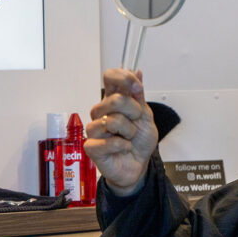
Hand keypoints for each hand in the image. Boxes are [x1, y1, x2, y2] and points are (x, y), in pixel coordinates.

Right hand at [84, 68, 158, 196]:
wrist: (139, 165)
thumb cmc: (139, 141)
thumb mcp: (145, 115)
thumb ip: (139, 95)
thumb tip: (137, 71)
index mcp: (113, 100)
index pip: (109, 77)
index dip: (123, 78)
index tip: (137, 88)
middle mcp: (101, 112)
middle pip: (113, 99)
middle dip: (133, 111)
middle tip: (137, 121)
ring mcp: (95, 129)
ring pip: (112, 121)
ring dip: (129, 131)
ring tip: (129, 138)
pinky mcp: (91, 147)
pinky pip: (109, 141)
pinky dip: (123, 145)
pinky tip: (123, 148)